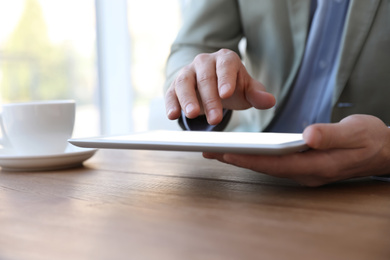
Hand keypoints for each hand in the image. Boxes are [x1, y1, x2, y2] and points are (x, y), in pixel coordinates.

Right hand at [165, 49, 275, 124]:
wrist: (213, 86)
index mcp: (225, 59)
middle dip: (210, 99)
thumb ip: (257, 95)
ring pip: (184, 82)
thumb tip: (270, 101)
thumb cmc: (232, 87)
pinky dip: (171, 104)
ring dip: (187, 99)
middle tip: (215, 119)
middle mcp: (204, 62)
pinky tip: (173, 115)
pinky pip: (171, 92)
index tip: (226, 94)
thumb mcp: (247, 90)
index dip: (225, 79)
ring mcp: (188, 72)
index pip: (225, 66)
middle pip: (205, 77)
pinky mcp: (175, 85)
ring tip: (192, 115)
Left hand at [203, 115, 389, 185]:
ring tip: (219, 150)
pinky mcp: (303, 166)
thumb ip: (331, 135)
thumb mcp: (356, 132)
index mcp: (317, 165)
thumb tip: (308, 136)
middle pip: (265, 167)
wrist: (383, 150)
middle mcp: (306, 173)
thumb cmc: (370, 139)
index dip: (250, 158)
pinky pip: (274, 163)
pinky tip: (244, 150)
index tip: (226, 152)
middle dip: (237, 160)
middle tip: (210, 151)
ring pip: (267, 167)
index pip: (276, 164)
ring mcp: (304, 171)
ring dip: (243, 159)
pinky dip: (256, 156)